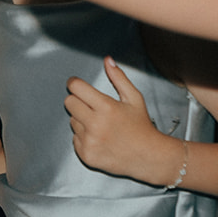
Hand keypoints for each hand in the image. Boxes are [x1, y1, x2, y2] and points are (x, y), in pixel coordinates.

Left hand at [64, 58, 177, 182]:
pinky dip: (83, 137)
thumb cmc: (141, 127)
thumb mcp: (134, 98)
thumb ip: (119, 78)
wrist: (148, 156)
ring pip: (72, 121)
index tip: (76, 84)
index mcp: (106, 107)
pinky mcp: (86, 154)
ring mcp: (90, 141)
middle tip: (91, 106)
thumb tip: (107, 60)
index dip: (74, 83)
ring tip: (101, 125)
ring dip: (82, 120)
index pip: (75, 87)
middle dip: (78, 101)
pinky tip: (99, 138)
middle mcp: (96, 125)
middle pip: (69, 102)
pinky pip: (74, 139)